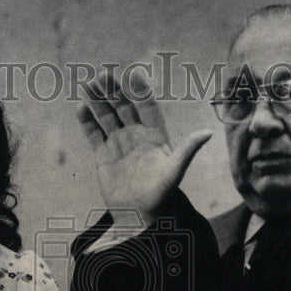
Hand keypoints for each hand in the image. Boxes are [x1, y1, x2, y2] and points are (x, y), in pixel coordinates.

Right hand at [78, 70, 211, 224]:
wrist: (140, 215)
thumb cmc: (161, 195)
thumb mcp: (175, 171)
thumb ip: (188, 149)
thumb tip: (209, 132)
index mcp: (154, 135)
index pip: (147, 107)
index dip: (140, 92)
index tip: (133, 75)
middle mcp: (136, 135)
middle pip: (123, 107)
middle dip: (114, 91)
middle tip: (104, 74)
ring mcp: (118, 143)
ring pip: (106, 117)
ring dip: (98, 101)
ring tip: (88, 84)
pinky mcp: (103, 155)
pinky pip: (94, 134)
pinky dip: (87, 122)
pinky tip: (81, 107)